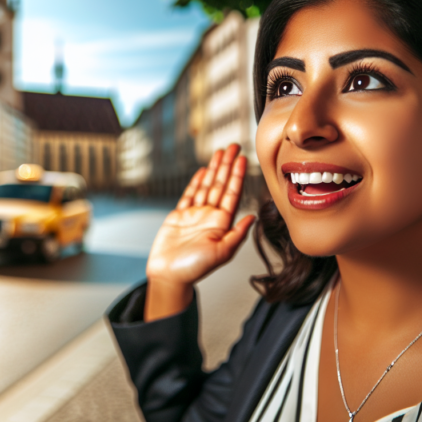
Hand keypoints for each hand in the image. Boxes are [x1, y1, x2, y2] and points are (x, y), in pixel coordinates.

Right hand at [145, 144, 255, 320]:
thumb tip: (252, 217)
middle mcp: (210, 217)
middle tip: (233, 146)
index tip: (242, 158)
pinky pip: (189, 194)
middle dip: (227, 165)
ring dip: (214, 169)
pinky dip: (196, 182)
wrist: (168, 275)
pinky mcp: (179, 216)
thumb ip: (236, 234)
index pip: (232, 194)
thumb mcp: (221, 253)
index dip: (236, 175)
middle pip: (220, 185)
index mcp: (222, 224)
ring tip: (219, 152)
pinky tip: (203, 171)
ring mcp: (194, 215)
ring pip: (206, 186)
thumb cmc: (194, 269)